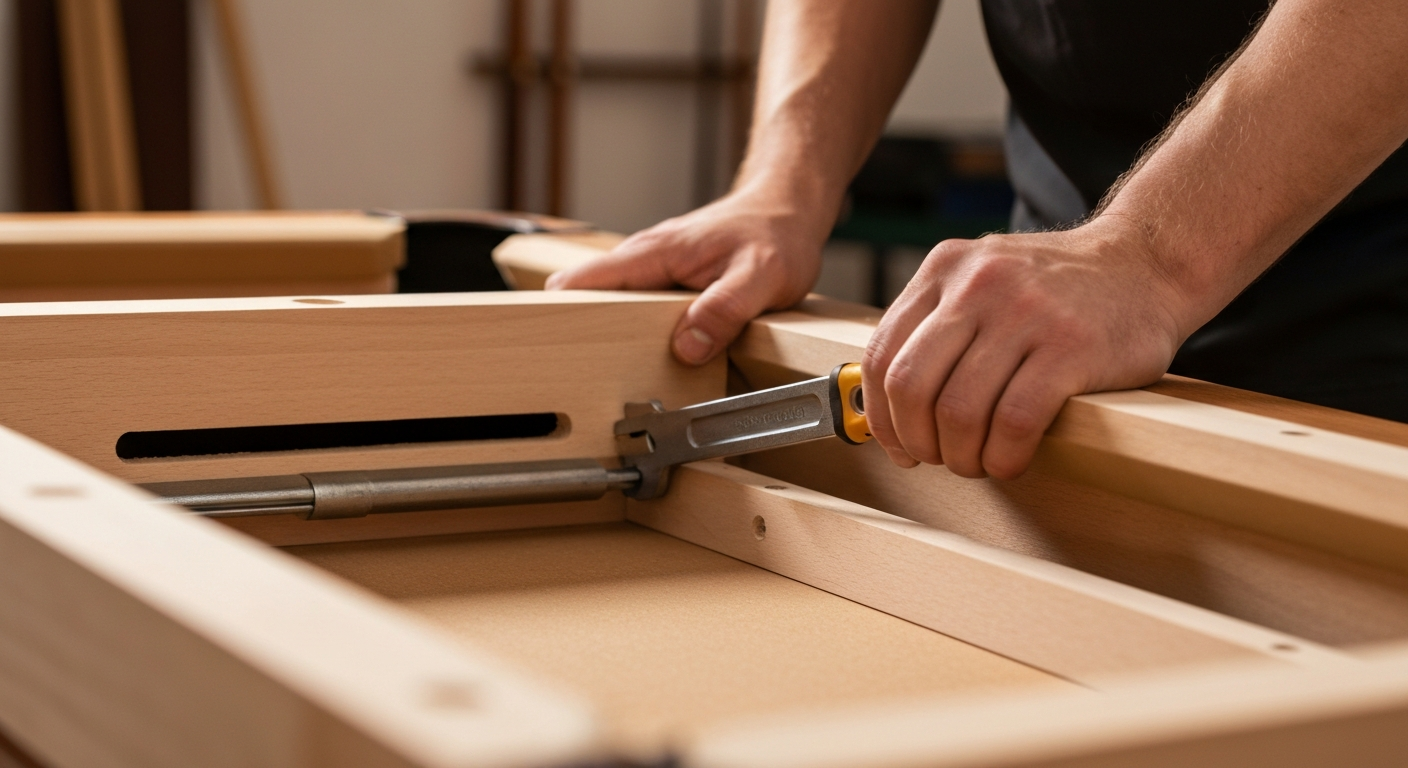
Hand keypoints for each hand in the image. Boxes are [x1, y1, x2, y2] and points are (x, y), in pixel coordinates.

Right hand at [545, 190, 830, 363]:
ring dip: (612, 338)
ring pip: (613, 307)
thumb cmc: (775, 235)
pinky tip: (653, 355)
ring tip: (619, 373)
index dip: (563, 312)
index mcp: (655, 253)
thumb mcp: (761, 276)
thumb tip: (686, 347)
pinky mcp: (665, 283)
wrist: (787, 211)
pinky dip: (638, 333)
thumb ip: (724, 311)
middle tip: (591, 374)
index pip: (583, 281)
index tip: (556, 344)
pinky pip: (637, 310)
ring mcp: (652, 270)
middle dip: (583, 334)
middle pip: (589, 299)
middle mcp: (645, 259)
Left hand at [862, 220, 1192, 478]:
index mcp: (945, 268)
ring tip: (977, 462)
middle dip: (916, 440)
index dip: (880, 415)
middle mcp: (978, 283)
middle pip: (910, 386)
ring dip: (961, 456)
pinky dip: (1004, 456)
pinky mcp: (1071, 347)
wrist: (1145, 261)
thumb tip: (886, 403)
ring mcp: (1025, 313)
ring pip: (958, 411)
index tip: (898, 445)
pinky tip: (1010, 460)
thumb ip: (935, 323)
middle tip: (937, 458)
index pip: (882, 355)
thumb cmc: (1058, 287)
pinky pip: (1014, 421)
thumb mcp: (982, 278)